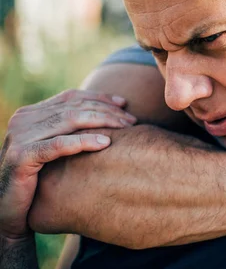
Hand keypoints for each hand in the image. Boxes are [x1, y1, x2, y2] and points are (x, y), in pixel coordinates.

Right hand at [0, 89, 136, 238]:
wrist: (9, 211)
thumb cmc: (39, 180)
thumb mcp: (53, 147)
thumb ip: (69, 129)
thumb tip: (108, 113)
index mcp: (31, 113)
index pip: (71, 97)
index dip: (100, 98)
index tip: (124, 104)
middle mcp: (24, 119)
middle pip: (75, 107)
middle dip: (107, 111)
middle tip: (131, 120)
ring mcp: (21, 136)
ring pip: (70, 120)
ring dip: (102, 121)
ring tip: (124, 128)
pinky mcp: (22, 156)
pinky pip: (59, 144)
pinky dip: (84, 141)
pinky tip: (105, 143)